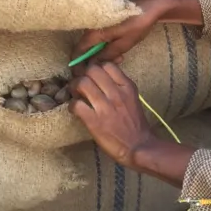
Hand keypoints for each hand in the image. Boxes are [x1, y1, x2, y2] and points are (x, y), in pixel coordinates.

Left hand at [69, 62, 195, 185]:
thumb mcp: (133, 98)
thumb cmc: (135, 123)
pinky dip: (72, 106)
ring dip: (74, 88)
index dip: (96, 68)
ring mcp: (105, 107)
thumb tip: (102, 77)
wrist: (139, 146)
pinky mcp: (94, 122)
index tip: (92, 76)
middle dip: (83, 75)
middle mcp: (117, 93)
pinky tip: (76, 110)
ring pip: (82, 83)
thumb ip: (120, 86)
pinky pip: (76, 105)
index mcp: (127, 87)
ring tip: (76, 96)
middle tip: (80, 85)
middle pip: (92, 70)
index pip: (107, 65)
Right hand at [71, 0, 169, 74]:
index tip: (84, 75)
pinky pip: (100, 38)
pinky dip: (107, 46)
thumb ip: (107, 55)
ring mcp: (98, 24)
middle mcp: (91, 27)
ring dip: (103, 54)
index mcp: (93, 32)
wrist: (150, 7)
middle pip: (85, 48)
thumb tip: (92, 66)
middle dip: (95, 61)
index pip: (77, 51)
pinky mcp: (105, 23)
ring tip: (120, 58)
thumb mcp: (124, 44)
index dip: (79, 65)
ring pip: (94, 44)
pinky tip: (120, 51)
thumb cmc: (138, 25)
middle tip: (110, 66)